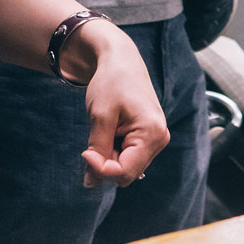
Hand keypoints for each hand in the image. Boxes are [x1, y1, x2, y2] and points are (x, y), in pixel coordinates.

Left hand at [75, 21, 169, 187]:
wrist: (121, 61)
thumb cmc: (110, 83)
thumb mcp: (100, 116)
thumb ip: (98, 150)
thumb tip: (90, 182)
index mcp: (152, 132)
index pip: (124, 172)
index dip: (100, 168)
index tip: (84, 152)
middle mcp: (160, 139)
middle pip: (126, 173)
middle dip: (105, 163)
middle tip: (95, 136)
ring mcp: (156, 139)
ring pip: (126, 167)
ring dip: (109, 156)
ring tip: (106, 129)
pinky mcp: (150, 138)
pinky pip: (129, 158)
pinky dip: (114, 150)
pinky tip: (112, 131)